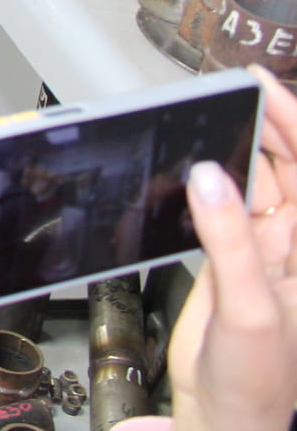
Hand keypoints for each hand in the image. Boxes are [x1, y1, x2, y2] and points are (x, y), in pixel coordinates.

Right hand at [122, 67, 296, 430]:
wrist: (226, 417)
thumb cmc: (258, 379)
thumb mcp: (249, 307)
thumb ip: (229, 240)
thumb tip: (209, 176)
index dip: (292, 121)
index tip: (261, 84)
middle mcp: (289, 243)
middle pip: (284, 166)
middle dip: (264, 122)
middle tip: (229, 89)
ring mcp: (260, 251)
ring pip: (253, 181)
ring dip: (236, 147)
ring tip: (210, 113)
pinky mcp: (229, 261)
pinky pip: (222, 206)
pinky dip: (209, 179)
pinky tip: (194, 163)